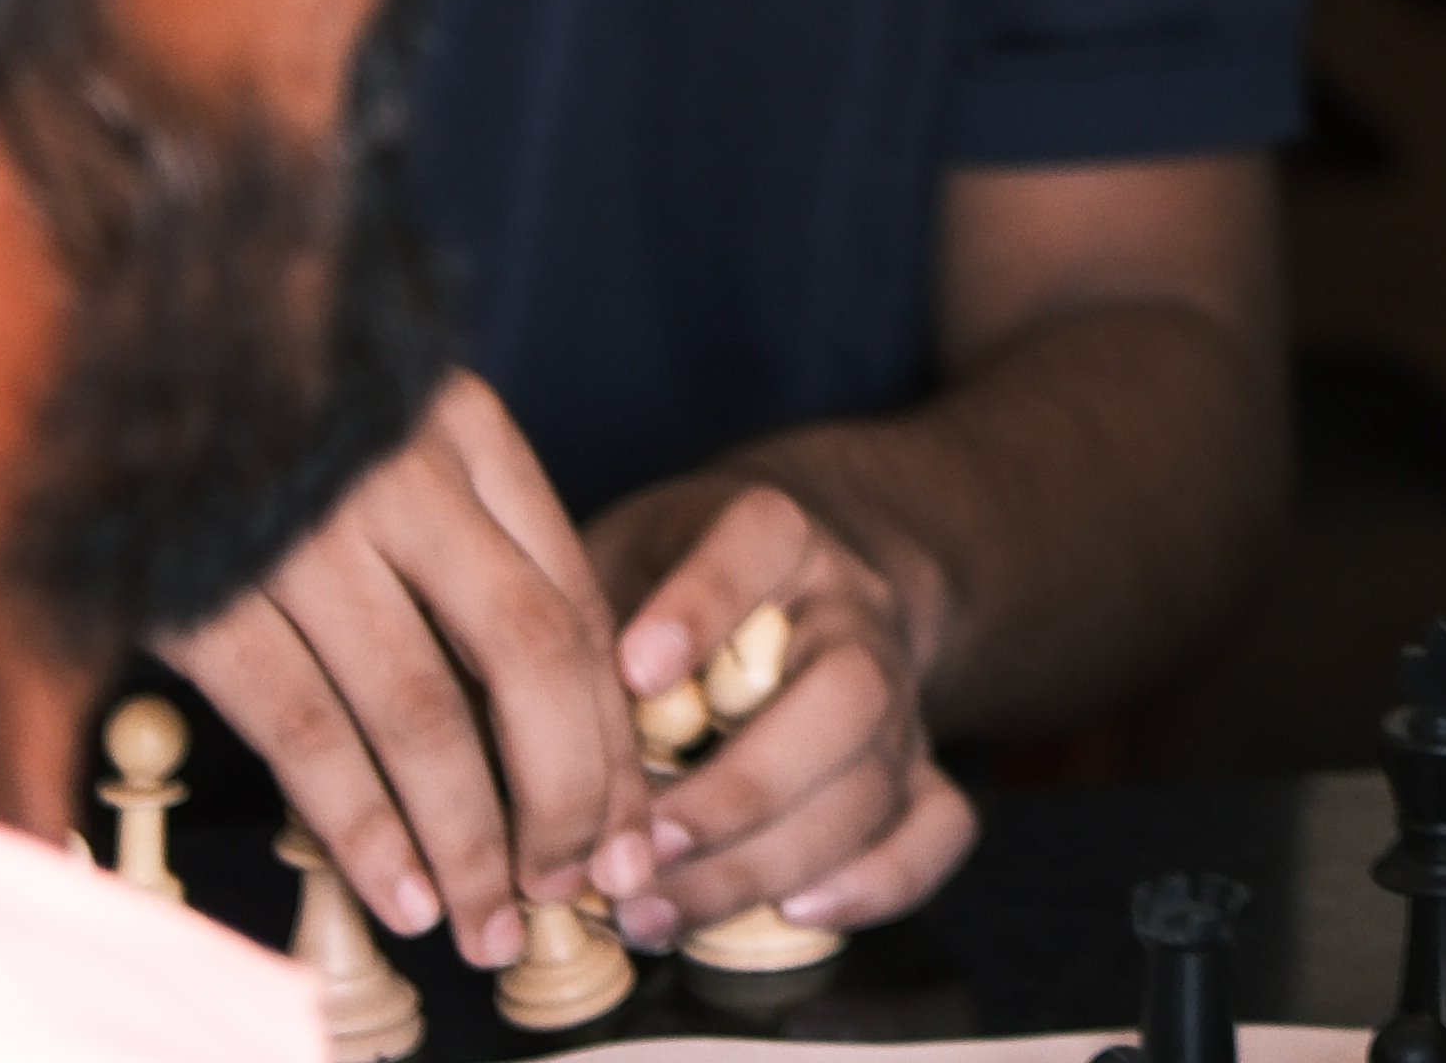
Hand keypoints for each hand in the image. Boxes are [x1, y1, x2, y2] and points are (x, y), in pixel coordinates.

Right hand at [161, 372, 639, 963]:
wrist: (112, 334)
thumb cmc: (275, 416)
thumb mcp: (396, 436)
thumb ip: (471, 537)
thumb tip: (555, 702)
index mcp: (467, 428)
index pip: (574, 601)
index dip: (609, 729)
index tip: (626, 821)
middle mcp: (404, 475)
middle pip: (529, 654)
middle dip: (566, 791)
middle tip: (575, 885)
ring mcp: (307, 532)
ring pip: (424, 709)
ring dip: (468, 835)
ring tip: (489, 920)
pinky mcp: (211, 592)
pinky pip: (307, 730)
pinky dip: (362, 824)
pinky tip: (396, 888)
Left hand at [584, 465, 981, 938]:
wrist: (798, 580)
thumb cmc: (665, 581)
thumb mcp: (613, 557)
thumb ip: (574, 624)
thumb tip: (507, 736)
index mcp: (777, 533)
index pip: (761, 544)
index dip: (703, 607)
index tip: (631, 672)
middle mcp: (855, 609)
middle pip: (845, 692)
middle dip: (741, 787)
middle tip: (640, 846)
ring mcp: (899, 693)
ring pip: (873, 780)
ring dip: (763, 861)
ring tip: (655, 910)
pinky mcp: (920, 764)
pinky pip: (937, 827)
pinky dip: (877, 881)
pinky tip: (790, 913)